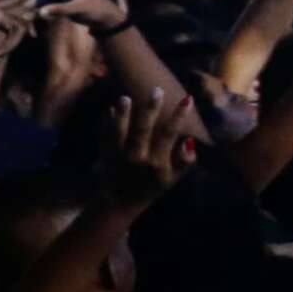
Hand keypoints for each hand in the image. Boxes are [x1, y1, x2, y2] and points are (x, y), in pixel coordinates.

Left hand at [102, 87, 198, 204]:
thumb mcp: (172, 178)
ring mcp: (118, 157)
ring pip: (119, 132)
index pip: (169, 135)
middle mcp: (137, 159)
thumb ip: (184, 161)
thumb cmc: (151, 186)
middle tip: (157, 90)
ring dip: (122, 115)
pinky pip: (104, 136)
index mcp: (157, 163)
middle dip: (151, 109)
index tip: (187, 98)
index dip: (179, 117)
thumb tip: (188, 141)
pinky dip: (105, 124)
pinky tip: (108, 110)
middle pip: (143, 130)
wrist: (121, 201)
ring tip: (124, 98)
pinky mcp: (104, 155)